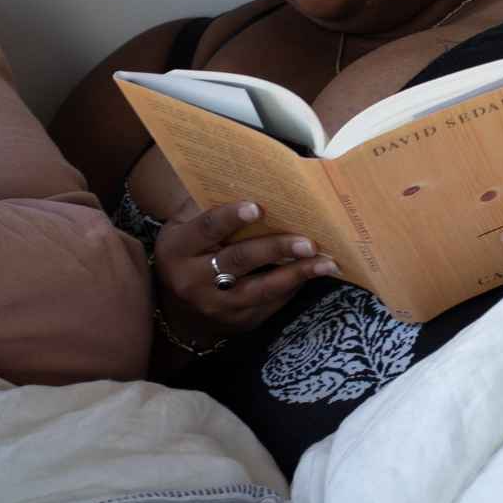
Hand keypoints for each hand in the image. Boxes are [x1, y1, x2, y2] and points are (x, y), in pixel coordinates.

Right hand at [153, 199, 338, 348]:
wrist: (178, 309)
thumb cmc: (187, 252)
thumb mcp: (184, 228)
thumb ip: (207, 207)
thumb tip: (251, 180)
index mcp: (177, 249)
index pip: (206, 229)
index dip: (231, 217)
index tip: (258, 207)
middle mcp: (192, 280)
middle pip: (238, 260)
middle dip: (275, 248)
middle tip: (307, 241)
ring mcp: (215, 305)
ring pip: (259, 289)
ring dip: (295, 274)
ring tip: (325, 263)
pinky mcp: (236, 321)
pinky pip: (269, 304)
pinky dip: (293, 288)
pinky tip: (314, 275)